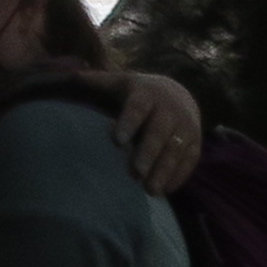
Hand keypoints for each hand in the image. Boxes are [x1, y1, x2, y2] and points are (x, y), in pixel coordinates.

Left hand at [111, 68, 205, 196]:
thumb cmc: (140, 93)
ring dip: (164, 170)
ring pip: (176, 149)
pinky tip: (166, 190)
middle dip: (148, 153)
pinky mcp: (196, 142)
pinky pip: (190, 160)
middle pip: (159, 132)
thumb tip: (71, 75)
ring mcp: (186, 126)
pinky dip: (179, 175)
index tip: (116, 141)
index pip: (137, 108)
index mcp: (147, 94)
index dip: (128, 123)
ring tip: (150, 190)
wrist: (178, 94)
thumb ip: (99, 82)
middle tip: (135, 174)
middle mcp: (169, 109)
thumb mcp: (121, 83)